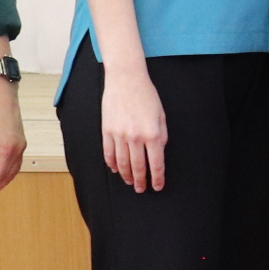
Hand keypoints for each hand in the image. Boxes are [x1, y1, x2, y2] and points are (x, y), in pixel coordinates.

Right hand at [101, 62, 168, 191]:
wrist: (126, 79)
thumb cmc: (147, 96)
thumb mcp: (162, 116)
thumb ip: (161, 136)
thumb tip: (158, 153)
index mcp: (153, 134)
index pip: (156, 164)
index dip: (157, 178)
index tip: (158, 187)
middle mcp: (136, 137)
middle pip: (138, 167)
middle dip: (140, 181)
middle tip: (141, 189)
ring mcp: (119, 135)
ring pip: (122, 163)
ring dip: (126, 175)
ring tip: (130, 182)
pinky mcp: (107, 130)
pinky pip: (108, 153)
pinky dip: (112, 164)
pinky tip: (116, 170)